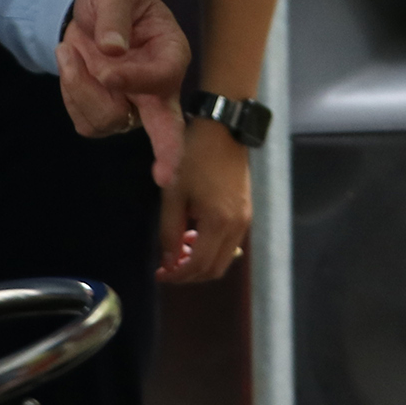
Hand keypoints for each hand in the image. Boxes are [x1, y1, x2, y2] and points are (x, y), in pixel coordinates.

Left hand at [58, 0, 190, 186]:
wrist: (92, 14)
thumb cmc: (113, 1)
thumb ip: (114, 16)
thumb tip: (112, 48)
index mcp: (170, 55)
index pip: (162, 78)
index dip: (134, 79)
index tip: (106, 73)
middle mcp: (157, 89)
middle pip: (165, 127)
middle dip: (168, 152)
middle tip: (167, 177)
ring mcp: (133, 108)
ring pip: (108, 120)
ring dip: (78, 89)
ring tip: (67, 51)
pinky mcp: (107, 117)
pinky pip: (85, 121)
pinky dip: (69, 94)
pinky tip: (71, 67)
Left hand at [157, 120, 250, 281]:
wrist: (222, 129)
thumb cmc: (193, 158)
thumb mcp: (174, 195)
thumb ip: (170, 232)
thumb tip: (168, 262)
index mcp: (219, 223)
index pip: (199, 265)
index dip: (178, 274)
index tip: (159, 273)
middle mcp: (237, 227)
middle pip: (215, 269)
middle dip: (190, 273)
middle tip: (167, 266)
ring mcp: (245, 220)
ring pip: (224, 258)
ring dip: (201, 261)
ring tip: (179, 247)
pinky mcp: (246, 211)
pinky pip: (230, 243)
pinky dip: (212, 248)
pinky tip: (195, 234)